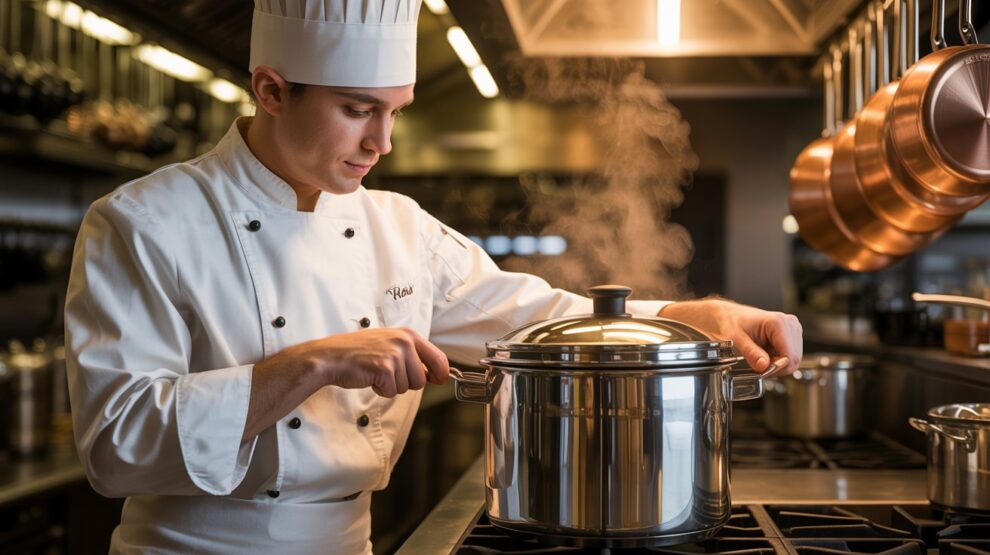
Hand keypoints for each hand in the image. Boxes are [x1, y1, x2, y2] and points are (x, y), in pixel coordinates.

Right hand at [269, 327, 449, 396]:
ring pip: (407, 387)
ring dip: (392, 386)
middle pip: (421, 379)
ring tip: (377, 373)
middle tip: (388, 375)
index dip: (442, 373)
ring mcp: (395, 354)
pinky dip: (381, 390)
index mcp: (408, 334)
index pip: (438, 357)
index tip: (440, 380)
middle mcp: (405, 341)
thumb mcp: (390, 346)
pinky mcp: (384, 368)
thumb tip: (434, 375)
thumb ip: (412, 356)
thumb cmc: (360, 353)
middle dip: (406, 384)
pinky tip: (370, 378)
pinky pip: (392, 392)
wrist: (332, 357)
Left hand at [659, 298, 802, 377]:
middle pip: (792, 360)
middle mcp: (789, 325)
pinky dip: (773, 361)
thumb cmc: (722, 322)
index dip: (775, 369)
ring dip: (773, 365)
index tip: (757, 370)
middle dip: (774, 367)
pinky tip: (760, 355)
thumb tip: (764, 366)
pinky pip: (785, 358)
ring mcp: (790, 330)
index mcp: (779, 322)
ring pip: (790, 361)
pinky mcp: (786, 336)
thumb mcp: (731, 339)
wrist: (717, 314)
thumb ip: (749, 352)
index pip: (790, 357)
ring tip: (754, 357)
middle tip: (753, 364)